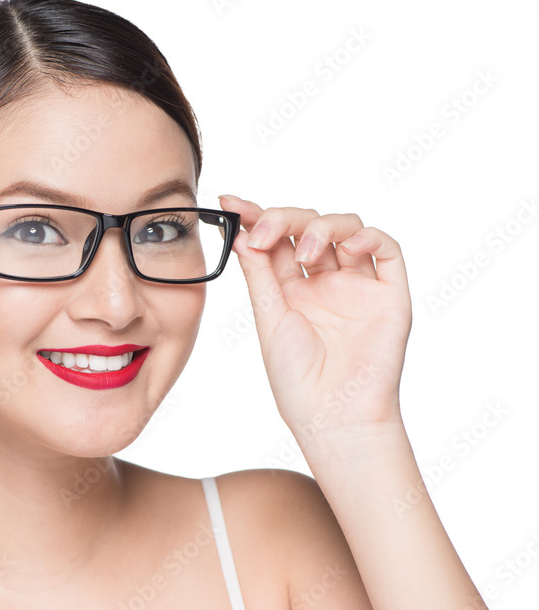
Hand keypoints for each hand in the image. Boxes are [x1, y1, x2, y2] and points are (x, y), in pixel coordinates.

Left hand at [217, 195, 412, 440]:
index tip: (230, 202)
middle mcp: (323, 281)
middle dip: (283, 218)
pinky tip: (345, 250)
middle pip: (308, 225)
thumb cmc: (297, 379)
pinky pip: (387, 249)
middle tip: (263, 231)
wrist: (333, 416)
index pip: (275, 238)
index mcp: (290, 288)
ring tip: (303, 252)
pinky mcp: (389, 294)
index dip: (255, 215)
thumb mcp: (269, 317)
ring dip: (322, 226)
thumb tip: (240, 231)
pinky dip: (367, 237)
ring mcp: (357, 285)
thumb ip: (259, 273)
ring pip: (347, 227)